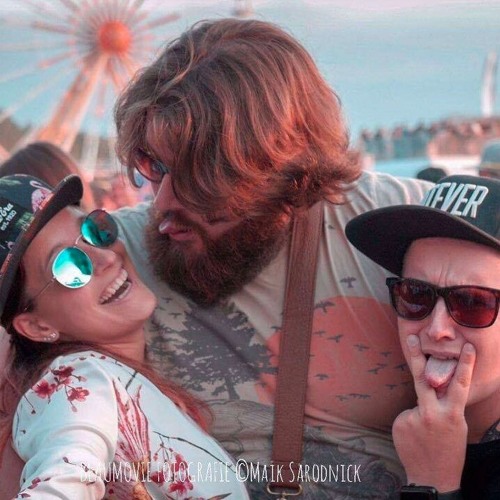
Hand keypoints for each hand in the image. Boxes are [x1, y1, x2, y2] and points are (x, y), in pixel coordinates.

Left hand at [392, 335, 474, 491]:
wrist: (432, 478)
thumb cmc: (449, 450)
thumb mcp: (457, 426)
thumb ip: (447, 405)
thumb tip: (435, 386)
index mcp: (451, 415)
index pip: (460, 385)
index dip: (465, 365)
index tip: (467, 347)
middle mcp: (431, 414)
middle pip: (422, 378)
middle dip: (417, 355)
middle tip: (411, 336)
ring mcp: (414, 418)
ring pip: (416, 403)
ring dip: (421, 415)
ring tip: (425, 436)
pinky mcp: (400, 423)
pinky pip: (407, 415)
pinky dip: (411, 423)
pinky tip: (415, 438)